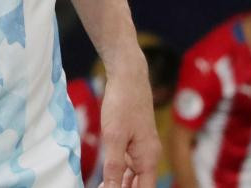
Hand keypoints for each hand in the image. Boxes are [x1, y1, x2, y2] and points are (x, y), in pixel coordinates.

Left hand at [99, 58, 160, 187]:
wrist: (128, 75)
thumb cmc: (122, 103)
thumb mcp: (113, 137)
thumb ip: (114, 167)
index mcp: (149, 158)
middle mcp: (150, 156)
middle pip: (140, 186)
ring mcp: (143, 149)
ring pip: (134, 177)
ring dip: (120, 185)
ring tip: (101, 186)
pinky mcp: (136, 141)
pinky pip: (130, 165)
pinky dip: (120, 174)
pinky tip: (106, 178)